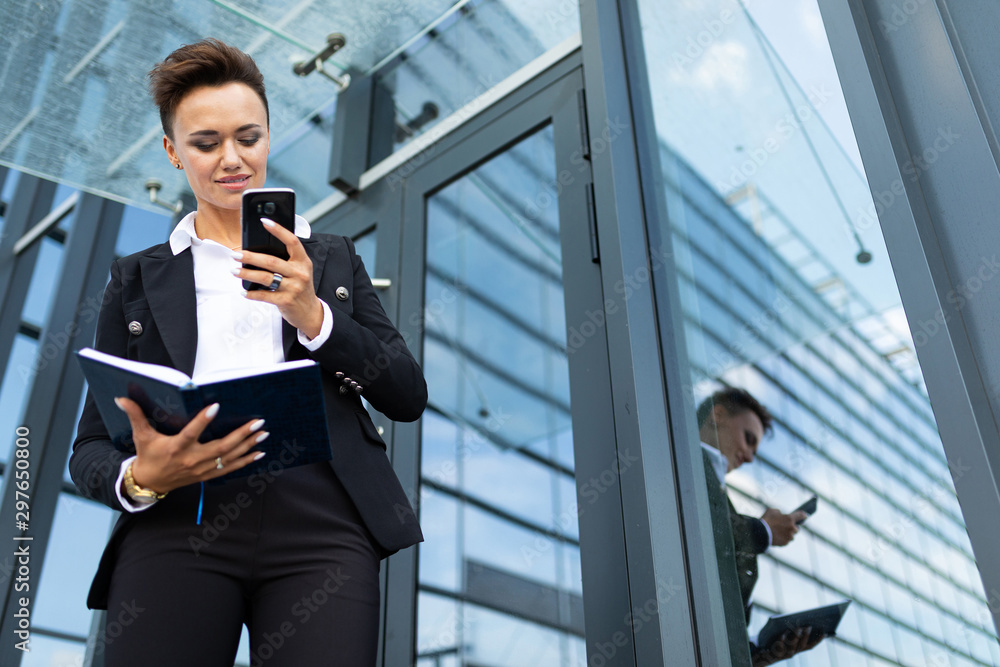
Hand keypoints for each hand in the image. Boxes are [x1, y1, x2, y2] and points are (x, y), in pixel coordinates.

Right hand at [116, 397, 267, 494]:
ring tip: (263, 433)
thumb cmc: (148, 456)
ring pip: (229, 457)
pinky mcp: (207, 475)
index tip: (216, 406)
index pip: (192, 432)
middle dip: (241, 434)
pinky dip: (246, 461)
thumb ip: (135, 415)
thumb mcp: (141, 436)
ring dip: (248, 446)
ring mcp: (202, 469)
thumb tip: (121, 397)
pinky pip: (230, 468)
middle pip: (220, 447)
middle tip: (257, 422)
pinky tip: (259, 452)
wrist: (149, 483)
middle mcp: (192, 459)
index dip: (203, 420)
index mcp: (176, 447)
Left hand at [235, 218, 323, 338]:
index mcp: (303, 262)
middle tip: (236, 254)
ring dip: (247, 274)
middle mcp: (300, 273)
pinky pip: (264, 295)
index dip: (279, 230)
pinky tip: (243, 292)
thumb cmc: (301, 288)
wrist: (310, 312)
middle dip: (251, 257)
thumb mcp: (300, 271)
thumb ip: (287, 261)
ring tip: (234, 270)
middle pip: (272, 261)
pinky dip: (252, 294)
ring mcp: (293, 288)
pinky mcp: (286, 301)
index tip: (265, 221)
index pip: (292, 241)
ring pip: (265, 278)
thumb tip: (259, 250)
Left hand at [752, 626, 825, 665]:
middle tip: (808, 626)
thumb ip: (791, 630)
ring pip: (792, 648)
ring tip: (797, 628)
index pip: (810, 646)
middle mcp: (792, 654)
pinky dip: (781, 640)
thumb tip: (798, 621)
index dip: (818, 640)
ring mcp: (783, 655)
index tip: (825, 632)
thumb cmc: (772, 641)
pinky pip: (778, 648)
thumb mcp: (783, 635)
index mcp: (796, 649)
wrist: (758, 653)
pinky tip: (782, 633)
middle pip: (801, 646)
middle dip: (806, 636)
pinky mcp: (774, 655)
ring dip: (795, 638)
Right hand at [761, 508, 806, 546]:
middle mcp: (792, 528)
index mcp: (790, 519)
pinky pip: (786, 540)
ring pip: (791, 535)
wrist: (760, 533)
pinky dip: (783, 538)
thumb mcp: (772, 511)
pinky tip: (776, 536)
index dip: (803, 515)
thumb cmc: (766, 520)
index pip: (801, 515)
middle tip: (784, 526)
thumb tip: (781, 515)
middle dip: (792, 527)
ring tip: (778, 532)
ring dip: (788, 533)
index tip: (805, 516)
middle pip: (796, 528)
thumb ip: (779, 512)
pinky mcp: (785, 543)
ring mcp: (789, 536)